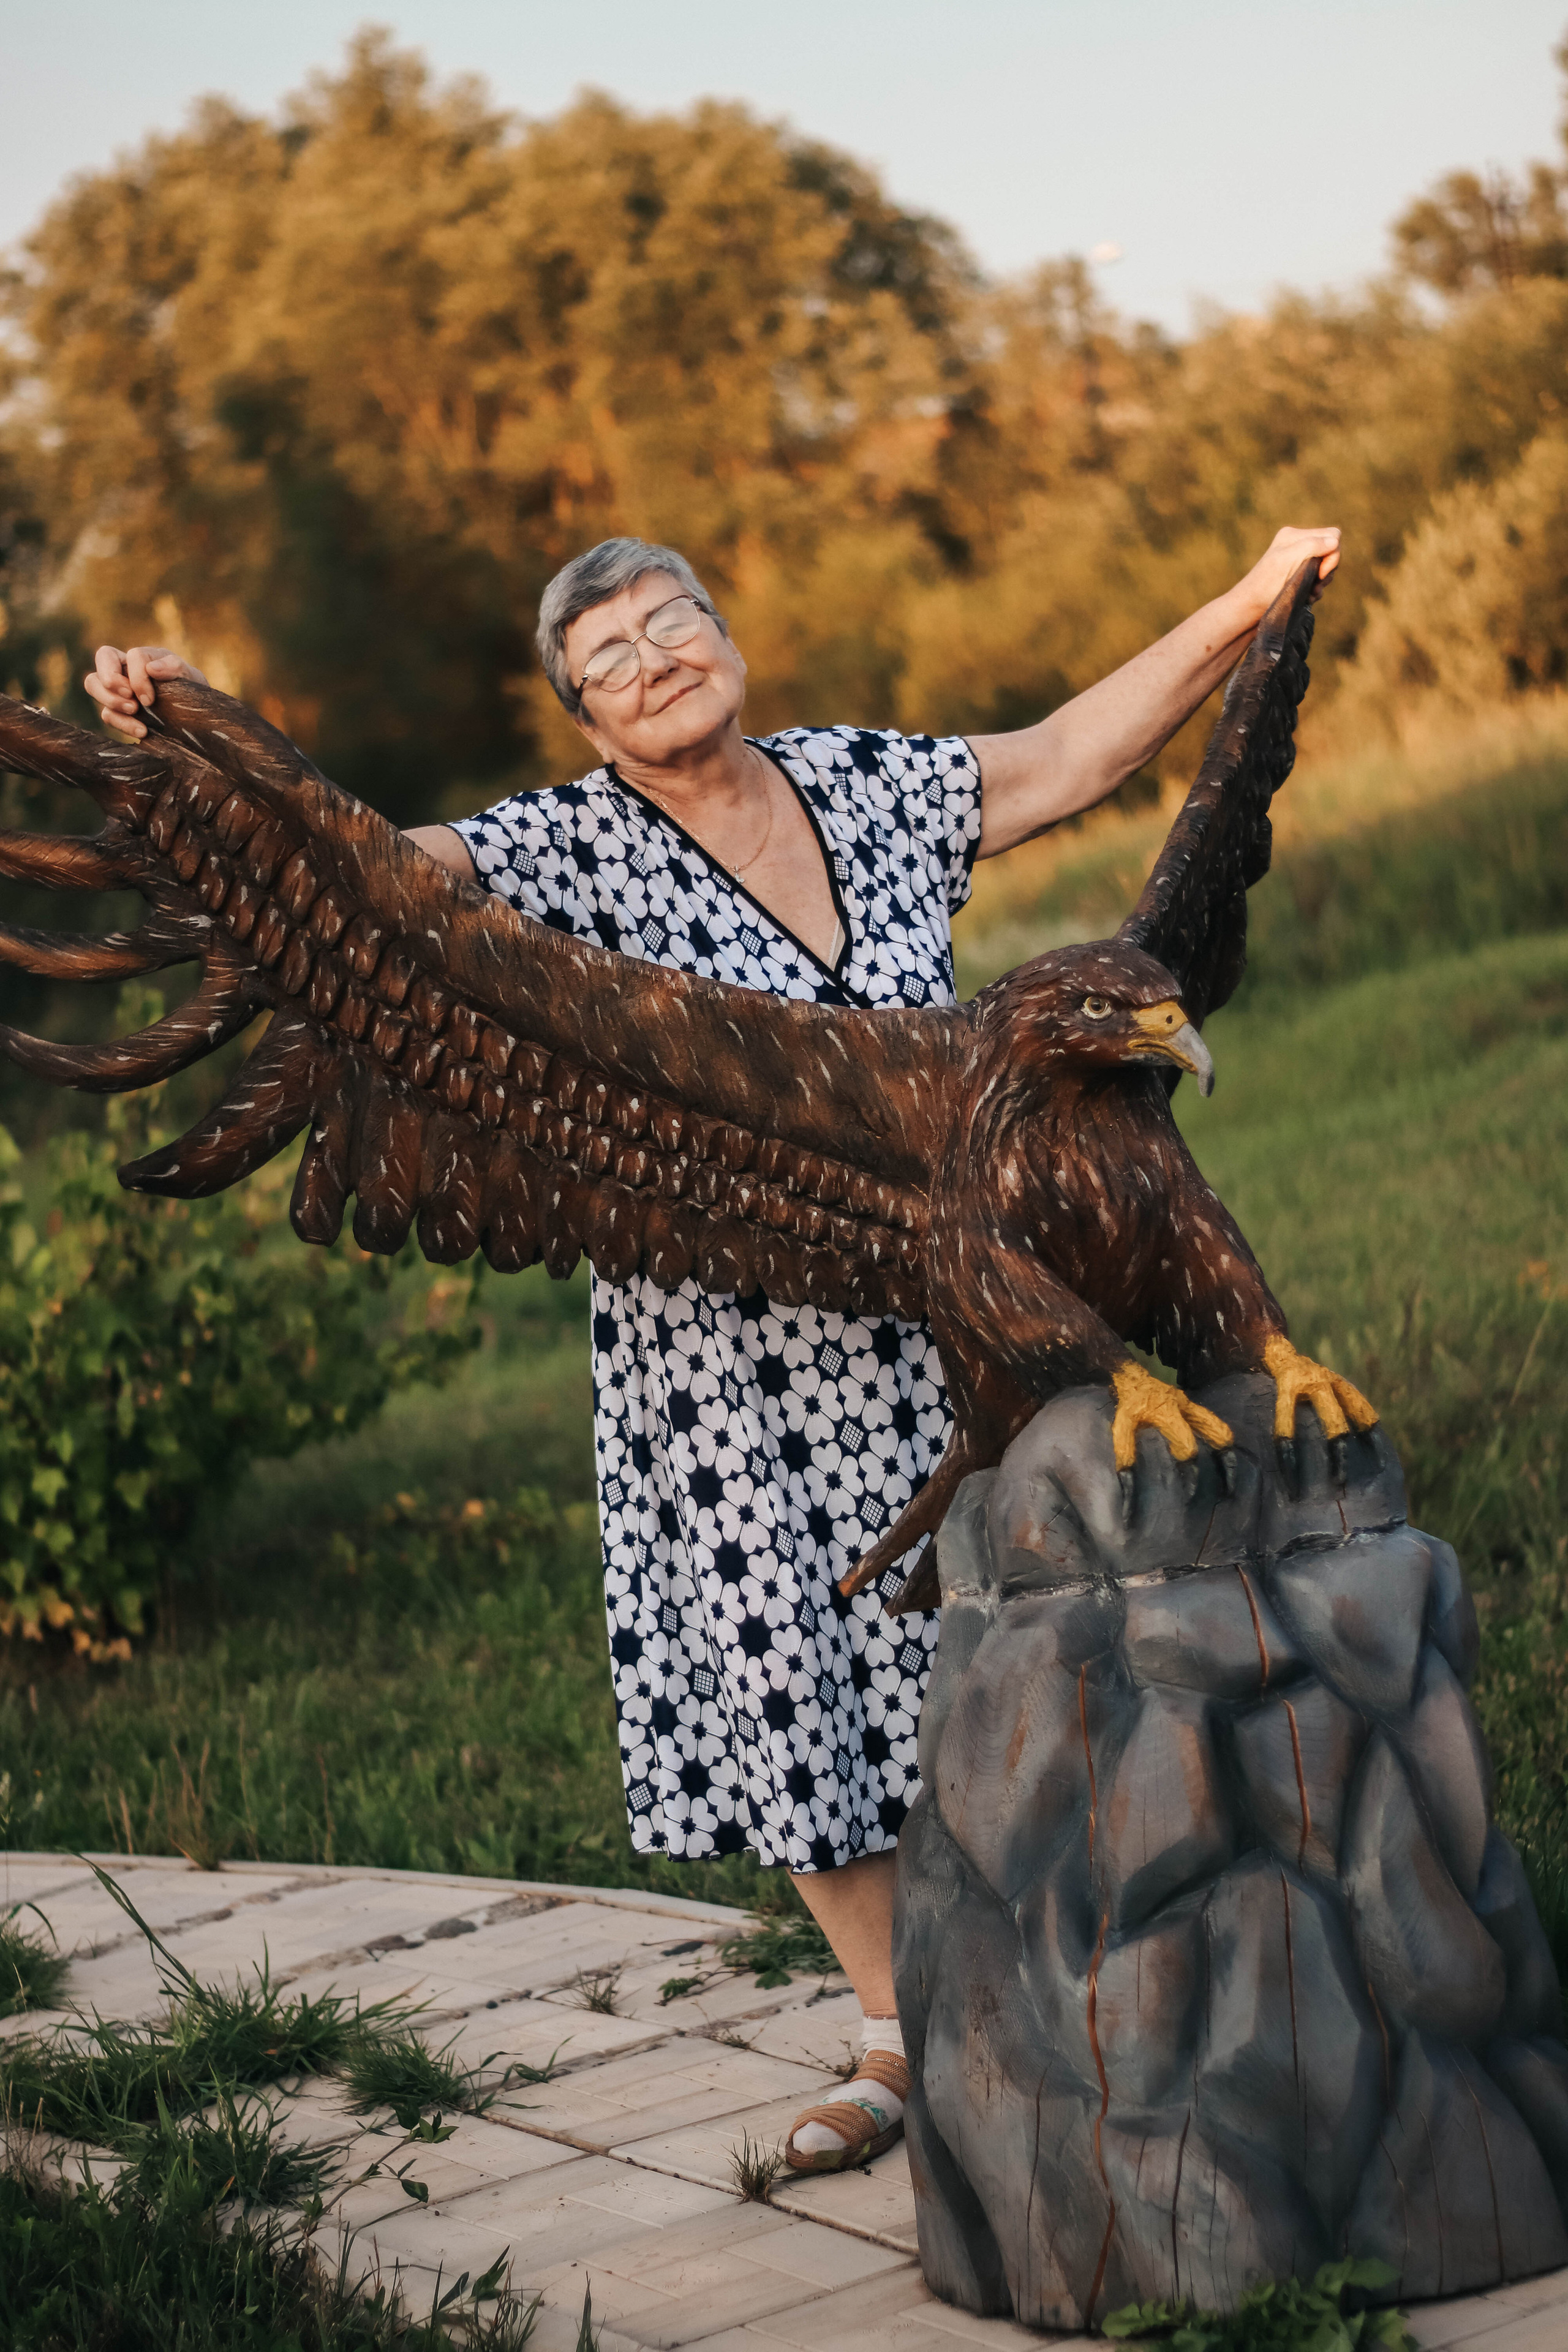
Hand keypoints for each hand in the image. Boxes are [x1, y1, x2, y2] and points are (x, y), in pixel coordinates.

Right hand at [84, 643, 208, 740]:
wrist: (194, 718)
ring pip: (93, 683)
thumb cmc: (191, 691)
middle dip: (111, 680)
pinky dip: (122, 723)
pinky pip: (106, 713)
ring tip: (135, 712)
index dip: (137, 676)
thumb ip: (174, 667)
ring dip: (110, 700)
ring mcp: (118, 689)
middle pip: (102, 658)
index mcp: (144, 656)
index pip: (132, 656)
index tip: (149, 699)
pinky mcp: (117, 711)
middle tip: (132, 701)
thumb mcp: (190, 677)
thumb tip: (152, 668)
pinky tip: (142, 732)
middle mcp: (126, 668)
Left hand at [1230, 526, 1341, 627]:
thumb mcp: (1288, 560)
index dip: (1333, 554)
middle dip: (1327, 570)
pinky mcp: (1300, 577)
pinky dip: (1316, 590)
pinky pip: (1319, 580)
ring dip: (1321, 583)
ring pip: (1327, 568)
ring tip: (1308, 593)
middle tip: (1314, 584)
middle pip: (1332, 551)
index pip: (1332, 535)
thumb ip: (1312, 546)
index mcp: (1295, 535)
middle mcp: (1298, 545)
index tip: (1320, 572)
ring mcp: (1299, 562)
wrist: (1250, 608)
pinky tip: (1306, 597)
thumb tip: (1334, 540)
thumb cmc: (1266, 585)